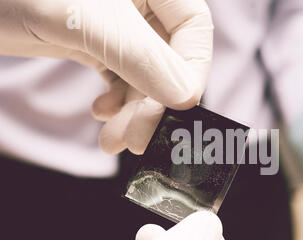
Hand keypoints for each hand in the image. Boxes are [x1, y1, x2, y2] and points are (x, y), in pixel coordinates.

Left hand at [0, 0, 212, 153]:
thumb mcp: (85, 20)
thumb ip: (140, 56)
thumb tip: (186, 98)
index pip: (193, 28)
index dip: (191, 72)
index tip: (176, 108)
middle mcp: (141, 2)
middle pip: (171, 58)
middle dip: (154, 103)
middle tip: (137, 138)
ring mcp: (120, 24)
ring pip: (147, 75)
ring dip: (134, 112)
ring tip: (113, 139)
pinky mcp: (99, 42)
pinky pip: (123, 78)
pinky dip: (118, 102)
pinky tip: (103, 113)